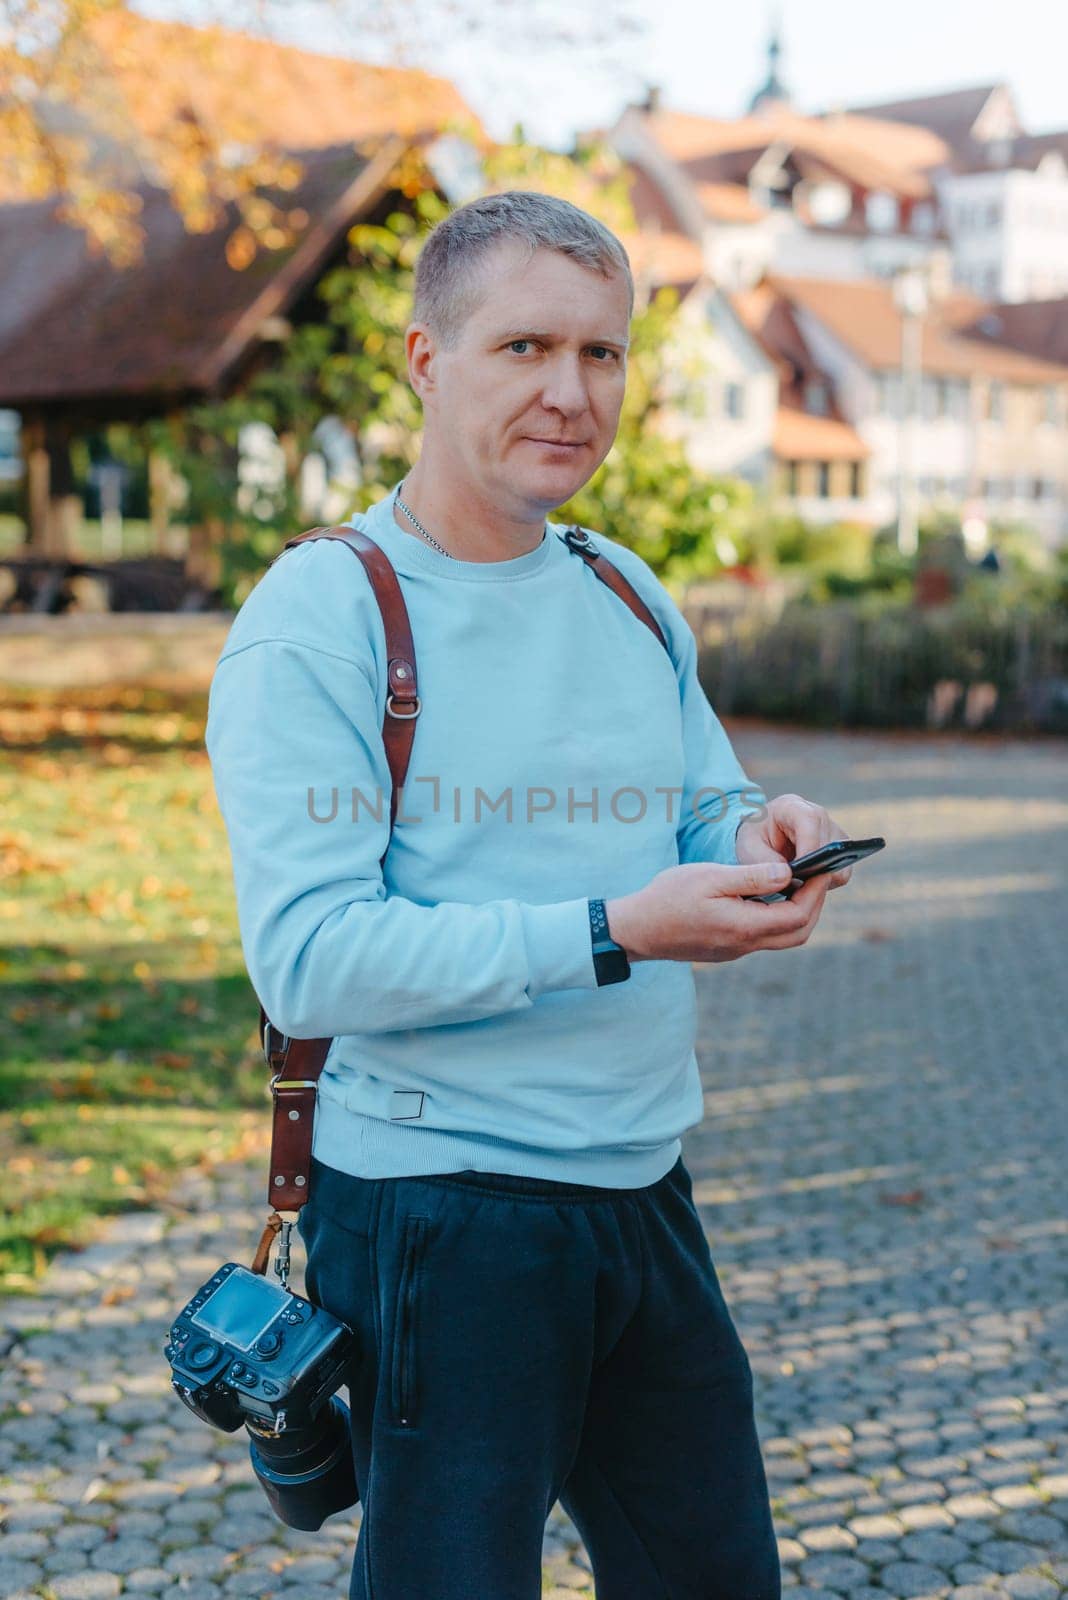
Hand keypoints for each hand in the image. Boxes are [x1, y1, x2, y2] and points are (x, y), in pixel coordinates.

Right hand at [605, 860, 832, 965]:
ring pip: (783, 938)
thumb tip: (788, 872)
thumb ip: (751, 877)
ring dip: (797, 912)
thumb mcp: (710, 878)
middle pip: (799, 932)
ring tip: (797, 882)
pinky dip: (778, 917)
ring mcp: (737, 950)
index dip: (815, 891)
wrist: (636, 929)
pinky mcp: (728, 949)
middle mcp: (746, 944)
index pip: (799, 915)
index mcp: (745, 926)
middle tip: (816, 875)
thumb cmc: (668, 898)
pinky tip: (769, 896)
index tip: (821, 867)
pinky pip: (765, 937)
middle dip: (814, 903)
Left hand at [735, 793, 852, 890]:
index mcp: (792, 807)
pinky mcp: (839, 849)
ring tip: (798, 885)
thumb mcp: (749, 850)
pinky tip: (806, 885)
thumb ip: (766, 862)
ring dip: (820, 878)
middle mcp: (818, 815)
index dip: (809, 848)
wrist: (760, 840)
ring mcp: (832, 831)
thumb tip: (789, 876)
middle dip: (814, 870)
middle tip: (794, 888)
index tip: (800, 873)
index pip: (810, 822)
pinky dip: (826, 883)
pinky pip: (842, 873)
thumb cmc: (753, 841)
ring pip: (841, 862)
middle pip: (830, 844)